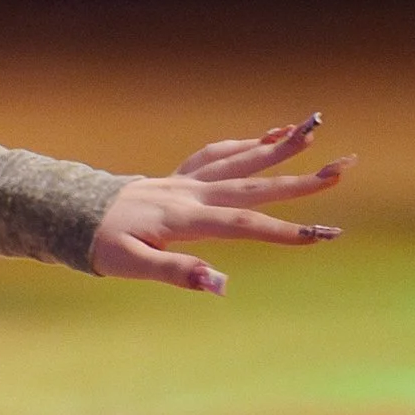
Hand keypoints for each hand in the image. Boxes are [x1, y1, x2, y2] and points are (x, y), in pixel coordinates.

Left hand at [87, 118, 348, 290]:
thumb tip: (220, 284)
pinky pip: (218, 155)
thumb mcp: (130, 265)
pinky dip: (246, 144)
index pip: (244, 225)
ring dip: (279, 146)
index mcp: (185, 218)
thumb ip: (176, 272)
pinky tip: (268, 136)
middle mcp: (191, 193)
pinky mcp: (179, 178)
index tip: (321, 235)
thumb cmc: (99, 245)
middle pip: (255, 184)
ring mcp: (186, 181)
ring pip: (241, 160)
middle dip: (302, 180)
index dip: (284, 230)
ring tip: (315, 130)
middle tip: (344, 167)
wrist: (70, 211)